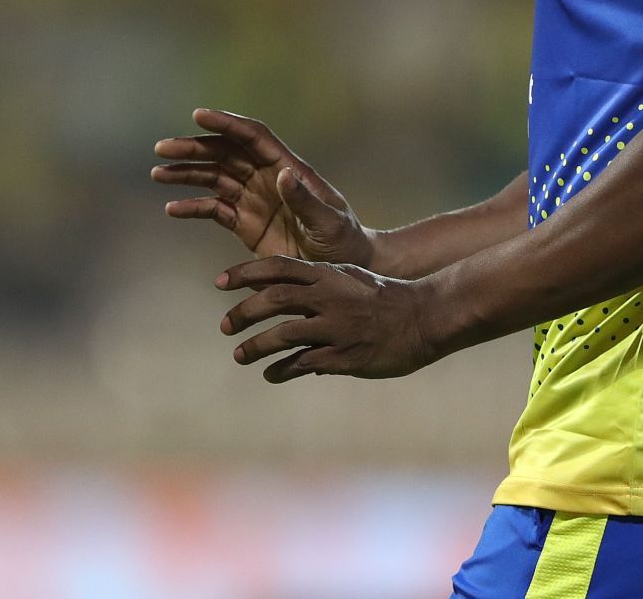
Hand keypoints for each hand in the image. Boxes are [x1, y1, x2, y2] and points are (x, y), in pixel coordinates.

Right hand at [152, 109, 372, 265]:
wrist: (339, 271)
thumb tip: (282, 174)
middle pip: (224, 153)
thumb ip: (305, 201)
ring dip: (186, 173)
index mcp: (287, 168)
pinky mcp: (244, 224)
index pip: (251, 137)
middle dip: (194, 148)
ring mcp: (252, 199)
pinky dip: (193, 207)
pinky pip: (213, 210)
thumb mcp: (328, 222)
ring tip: (158, 173)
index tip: (198, 115)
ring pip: (213, 177)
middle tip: (163, 148)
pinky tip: (172, 208)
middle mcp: (265, 177)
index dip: (226, 123)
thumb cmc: (342, 242)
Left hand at [216, 255, 441, 383]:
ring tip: (239, 354)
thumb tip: (281, 289)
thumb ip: (316, 281)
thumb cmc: (384, 296)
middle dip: (244, 312)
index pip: (276, 267)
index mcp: (327, 274)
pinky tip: (270, 374)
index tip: (220, 283)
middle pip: (273, 300)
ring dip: (256, 346)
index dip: (245, 273)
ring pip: (283, 334)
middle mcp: (327, 297)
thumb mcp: (349, 277)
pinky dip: (281, 370)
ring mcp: (335, 327)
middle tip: (225, 325)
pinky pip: (303, 363)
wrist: (423, 317)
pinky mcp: (344, 356)